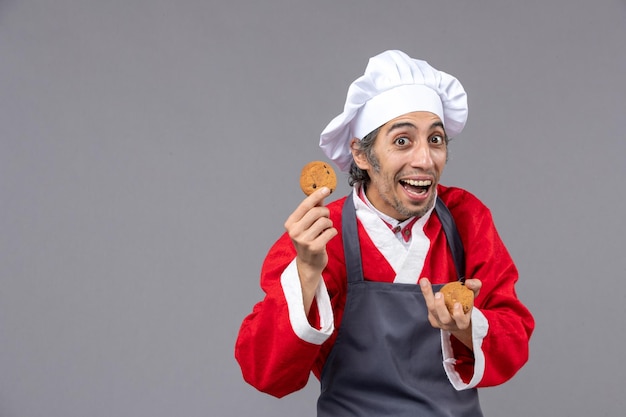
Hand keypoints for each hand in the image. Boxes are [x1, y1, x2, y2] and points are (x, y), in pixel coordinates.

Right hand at [284, 187, 337, 312]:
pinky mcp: (315, 247)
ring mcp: (304, 240)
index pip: (305, 205)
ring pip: (325, 221)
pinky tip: (328, 236)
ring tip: (325, 229)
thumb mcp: (306, 225)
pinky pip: (330, 231)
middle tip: (326, 218)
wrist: (308, 264)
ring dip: (329, 224)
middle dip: (325, 213)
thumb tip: (321, 193)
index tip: (326, 189)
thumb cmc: (308, 240)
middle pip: (317, 212)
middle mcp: (295, 231)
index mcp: (290, 223)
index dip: (316, 195)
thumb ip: (312, 209)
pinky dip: (332, 232)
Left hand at [419, 278, 481, 348]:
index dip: (459, 315)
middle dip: (441, 306)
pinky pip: (428, 308)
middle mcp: (451, 324)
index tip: (457, 304)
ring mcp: (440, 322)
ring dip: (428, 297)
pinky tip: (425, 285)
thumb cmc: (466, 304)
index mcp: (463, 322)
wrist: (458, 314)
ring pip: (433, 312)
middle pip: (444, 318)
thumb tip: (468, 283)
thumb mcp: (473, 294)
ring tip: (425, 283)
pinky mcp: (432, 318)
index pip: (462, 322)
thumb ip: (475, 286)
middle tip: (439, 294)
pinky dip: (426, 296)